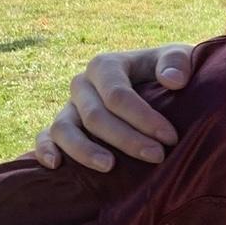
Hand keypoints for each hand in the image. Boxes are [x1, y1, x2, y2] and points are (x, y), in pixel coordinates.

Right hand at [35, 44, 194, 169]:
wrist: (159, 86)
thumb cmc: (169, 73)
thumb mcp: (181, 57)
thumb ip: (178, 62)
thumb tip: (172, 81)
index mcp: (106, 65)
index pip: (118, 95)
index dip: (143, 118)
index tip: (170, 138)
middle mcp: (82, 85)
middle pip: (95, 116)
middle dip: (126, 139)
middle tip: (157, 156)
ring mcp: (69, 107)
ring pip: (64, 129)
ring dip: (84, 150)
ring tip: (110, 166)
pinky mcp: (61, 128)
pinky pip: (45, 138)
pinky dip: (44, 150)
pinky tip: (56, 166)